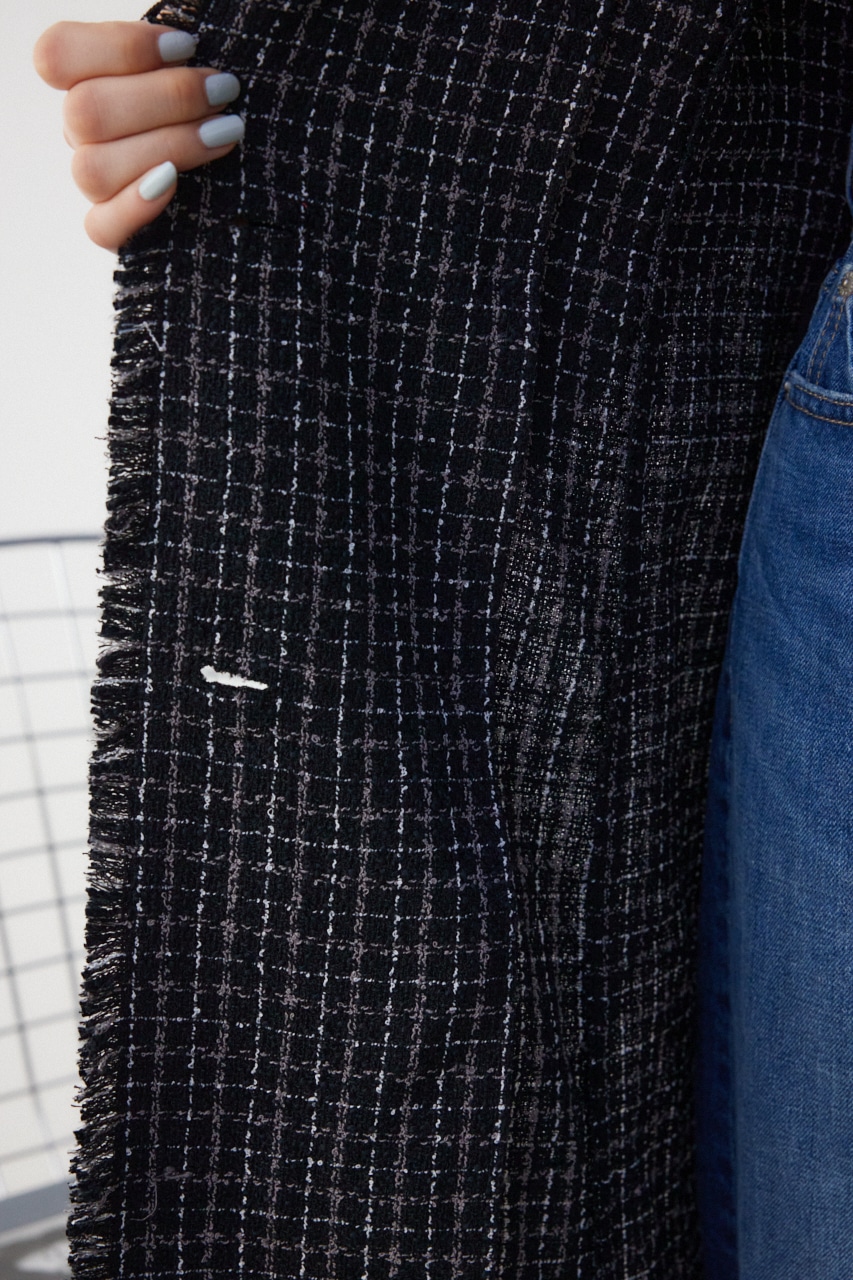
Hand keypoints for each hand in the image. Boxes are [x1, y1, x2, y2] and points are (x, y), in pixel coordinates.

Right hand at [33, 21, 244, 250]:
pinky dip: (134, 207)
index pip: (57, 55)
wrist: (263, 175)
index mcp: (89, 80)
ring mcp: (98, 183)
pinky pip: (101, 228)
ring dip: (167, 145)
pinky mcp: (116, 230)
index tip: (188, 47)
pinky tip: (173, 184)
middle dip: (166, 98)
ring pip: (93, 169)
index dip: (120, 48)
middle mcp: (83, 133)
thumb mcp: (200, 61)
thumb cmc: (226, 103)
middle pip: (85, 112)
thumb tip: (189, 28)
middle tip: (226, 89)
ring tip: (227, 132)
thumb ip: (179, 46)